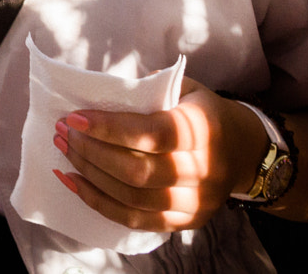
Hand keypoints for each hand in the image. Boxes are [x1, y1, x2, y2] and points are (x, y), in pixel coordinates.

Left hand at [54, 81, 267, 234]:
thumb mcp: (187, 88)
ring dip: (89, 174)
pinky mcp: (184, 222)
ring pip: (131, 197)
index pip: (152, 134)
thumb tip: (103, 89)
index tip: (74, 117)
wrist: (245, 153)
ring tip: (64, 150)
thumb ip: (151, 86)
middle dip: (91, 151)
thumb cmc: (205, 113)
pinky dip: (98, 201)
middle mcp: (201, 172)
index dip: (109, 128)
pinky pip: (134, 219)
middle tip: (63, 131)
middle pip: (137, 170)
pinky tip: (72, 180)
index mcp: (202, 131)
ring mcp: (194, 202)